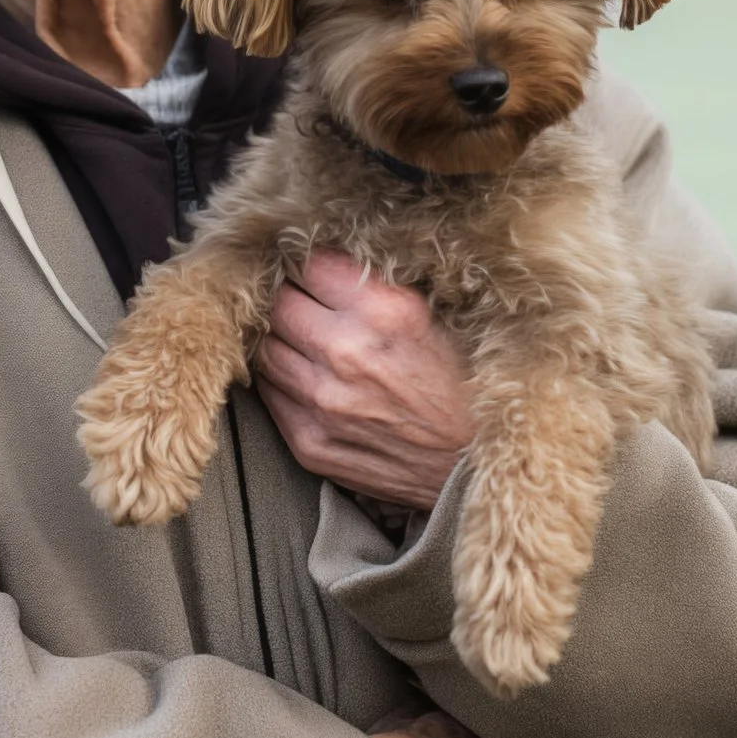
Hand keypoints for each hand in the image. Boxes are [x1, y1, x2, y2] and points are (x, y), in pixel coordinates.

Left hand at [253, 251, 472, 510]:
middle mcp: (347, 353)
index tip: (313, 270)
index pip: (312, 264)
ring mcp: (322, 401)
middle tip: (303, 301)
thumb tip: (333, 262)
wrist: (472, 475)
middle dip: (288, 297)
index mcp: (386, 313)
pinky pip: (269, 392)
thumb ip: (381, 289)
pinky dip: (280, 378)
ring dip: (280, 338)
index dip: (309, 263)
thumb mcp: (437, 321)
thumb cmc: (465, 392)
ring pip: (265, 346)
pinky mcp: (308, 441)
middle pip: (279, 303)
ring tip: (302, 338)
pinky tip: (303, 375)